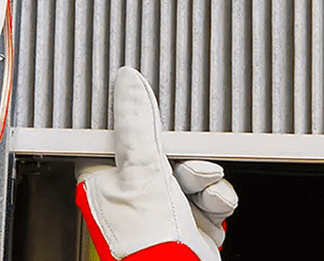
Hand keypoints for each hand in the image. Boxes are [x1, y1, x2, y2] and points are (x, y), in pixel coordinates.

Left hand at [75, 67, 236, 260]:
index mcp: (107, 180)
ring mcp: (164, 208)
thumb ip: (137, 124)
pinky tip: (211, 207)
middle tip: (184, 163)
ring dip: (204, 179)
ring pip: (193, 170)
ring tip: (199, 190)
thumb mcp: (141, 169)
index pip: (122, 135)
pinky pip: (212, 192)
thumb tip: (128, 82)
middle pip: (166, 151)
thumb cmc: (145, 240)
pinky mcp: (192, 219)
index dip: (142, 123)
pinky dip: (217, 198)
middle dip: (186, 157)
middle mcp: (134, 194)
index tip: (157, 115)